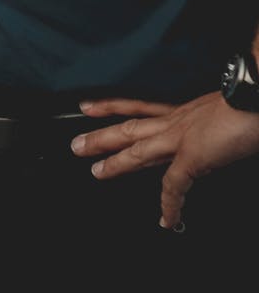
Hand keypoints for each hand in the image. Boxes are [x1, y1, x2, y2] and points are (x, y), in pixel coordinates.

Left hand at [72, 93, 258, 227]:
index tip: (89, 108)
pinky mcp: (192, 156)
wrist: (257, 95)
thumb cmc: (247, 100)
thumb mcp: (221, 107)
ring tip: (95, 172)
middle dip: (101, 137)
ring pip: (138, 150)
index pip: (140, 107)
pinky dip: (169, 205)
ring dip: (115, 162)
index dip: (113, 107)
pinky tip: (165, 220)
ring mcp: (181, 138)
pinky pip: (174, 185)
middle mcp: (176, 121)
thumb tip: (214, 136)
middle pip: (130, 128)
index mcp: (183, 111)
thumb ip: (209, 123)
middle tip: (76, 144)